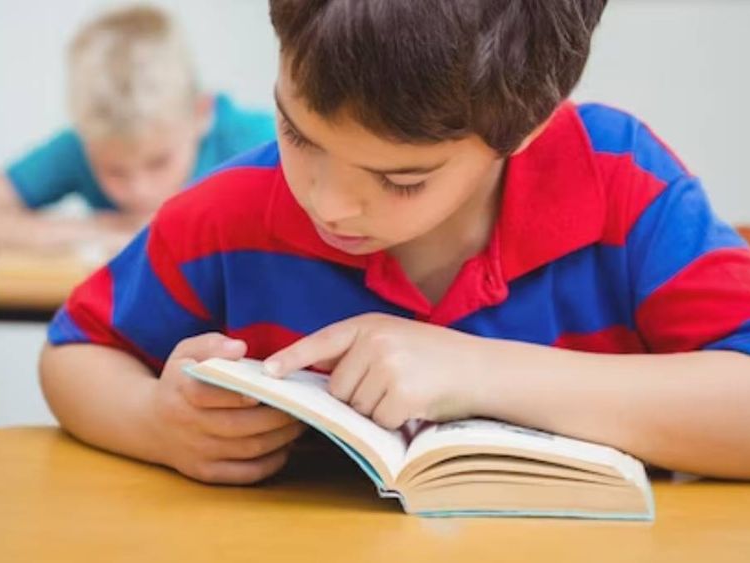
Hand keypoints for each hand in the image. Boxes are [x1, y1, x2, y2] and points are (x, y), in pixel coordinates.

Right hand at [150, 333, 305, 483]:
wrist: (151, 423)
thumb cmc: (180, 380)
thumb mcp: (187, 353)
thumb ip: (212, 344)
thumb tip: (239, 348)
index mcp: (181, 392)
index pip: (210, 395)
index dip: (241, 394)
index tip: (270, 387)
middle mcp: (188, 425)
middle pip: (239, 425)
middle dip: (278, 417)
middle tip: (302, 405)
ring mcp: (197, 453)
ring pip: (248, 449)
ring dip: (281, 438)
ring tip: (301, 423)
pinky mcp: (206, 473)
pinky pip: (245, 474)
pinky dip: (271, 463)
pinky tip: (285, 447)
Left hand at [263, 313, 490, 429]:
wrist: (481, 369)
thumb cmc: (436, 357)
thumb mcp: (394, 338)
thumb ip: (358, 351)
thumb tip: (319, 376)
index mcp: (369, 325)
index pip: (321, 342)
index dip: (292, 358)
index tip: (268, 372)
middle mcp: (375, 341)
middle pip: (338, 389)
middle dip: (358, 397)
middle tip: (393, 386)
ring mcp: (387, 366)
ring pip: (356, 408)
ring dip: (377, 411)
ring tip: (407, 392)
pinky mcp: (400, 394)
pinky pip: (378, 422)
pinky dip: (394, 423)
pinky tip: (415, 406)